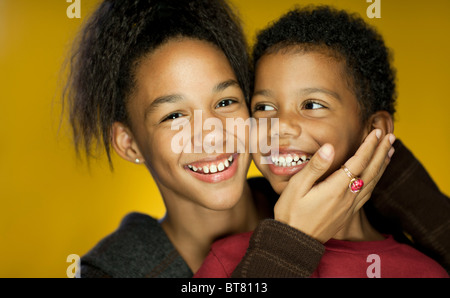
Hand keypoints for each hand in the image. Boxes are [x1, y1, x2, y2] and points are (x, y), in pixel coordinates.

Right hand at [274, 129, 394, 242]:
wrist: (295, 241)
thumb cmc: (291, 213)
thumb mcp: (296, 187)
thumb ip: (315, 167)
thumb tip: (330, 147)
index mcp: (336, 188)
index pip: (358, 162)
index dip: (368, 146)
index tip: (376, 133)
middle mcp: (347, 197)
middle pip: (370, 171)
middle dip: (380, 152)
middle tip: (389, 137)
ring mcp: (349, 206)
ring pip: (372, 182)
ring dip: (381, 166)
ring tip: (389, 152)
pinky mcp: (348, 213)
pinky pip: (367, 193)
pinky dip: (375, 181)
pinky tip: (376, 176)